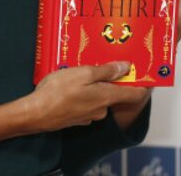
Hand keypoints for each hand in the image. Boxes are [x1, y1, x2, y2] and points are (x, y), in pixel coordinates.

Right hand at [23, 62, 150, 132]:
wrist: (35, 114)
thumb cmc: (58, 92)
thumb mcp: (83, 73)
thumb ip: (106, 71)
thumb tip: (126, 67)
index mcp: (106, 96)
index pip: (134, 94)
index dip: (142, 83)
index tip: (144, 72)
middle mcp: (101, 109)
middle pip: (114, 93)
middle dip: (110, 78)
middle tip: (100, 62)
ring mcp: (88, 116)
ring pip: (97, 97)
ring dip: (93, 85)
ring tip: (79, 70)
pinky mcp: (76, 118)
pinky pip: (85, 103)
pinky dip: (82, 94)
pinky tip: (69, 85)